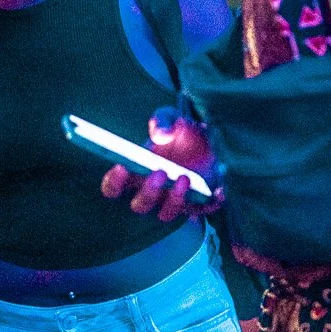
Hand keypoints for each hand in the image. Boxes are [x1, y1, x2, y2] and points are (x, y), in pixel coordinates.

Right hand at [100, 110, 221, 226]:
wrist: (207, 140)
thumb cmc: (180, 131)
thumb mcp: (171, 117)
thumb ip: (163, 121)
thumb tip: (161, 135)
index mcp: (134, 173)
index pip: (113, 188)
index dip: (114, 182)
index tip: (123, 167)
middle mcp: (151, 192)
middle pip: (140, 205)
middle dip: (148, 192)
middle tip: (160, 172)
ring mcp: (173, 201)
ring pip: (166, 214)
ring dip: (174, 200)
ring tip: (185, 178)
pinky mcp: (197, 205)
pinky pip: (201, 212)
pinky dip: (209, 204)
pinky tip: (217, 191)